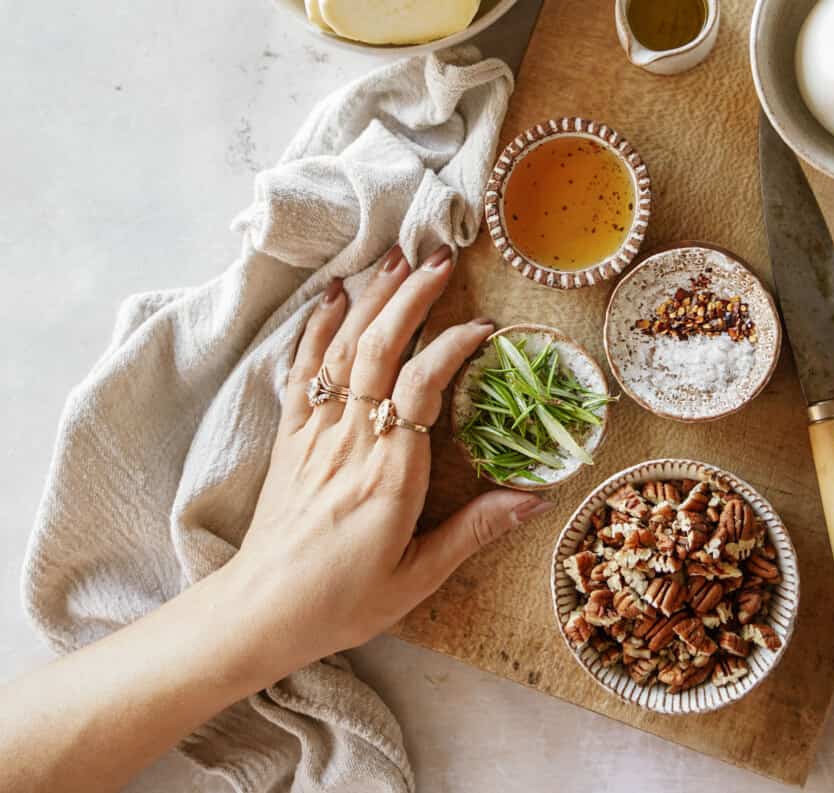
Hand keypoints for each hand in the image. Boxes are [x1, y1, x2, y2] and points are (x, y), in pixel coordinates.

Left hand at [227, 244, 552, 677]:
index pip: (422, 387)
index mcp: (389, 475)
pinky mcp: (290, 436)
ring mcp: (315, 433)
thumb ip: (475, 531)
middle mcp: (350, 441)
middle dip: (410, 297)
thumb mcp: (418, 577)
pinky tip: (335, 295)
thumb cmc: (342, 601)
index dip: (451, 347)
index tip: (484, 327)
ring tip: (398, 258)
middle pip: (379, 350)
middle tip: (441, 258)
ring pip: (343, 349)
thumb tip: (536, 497)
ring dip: (372, 299)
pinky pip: (303, 369)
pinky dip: (318, 326)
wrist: (259, 614)